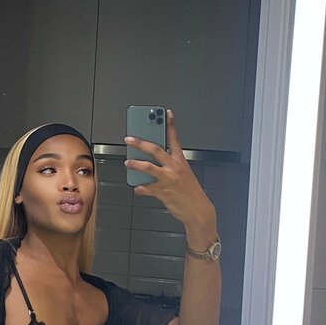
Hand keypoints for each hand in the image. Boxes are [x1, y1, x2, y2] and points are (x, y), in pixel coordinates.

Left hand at [125, 108, 215, 232]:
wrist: (198, 211)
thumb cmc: (191, 192)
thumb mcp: (184, 174)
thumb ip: (170, 166)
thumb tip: (153, 161)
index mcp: (181, 161)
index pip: (175, 139)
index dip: (170, 125)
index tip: (166, 113)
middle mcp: (174, 168)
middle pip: (155, 150)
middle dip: (140, 143)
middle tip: (129, 139)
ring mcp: (168, 180)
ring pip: (147, 167)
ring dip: (134, 164)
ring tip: (127, 163)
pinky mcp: (162, 192)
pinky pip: (145, 188)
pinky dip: (139, 187)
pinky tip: (137, 187)